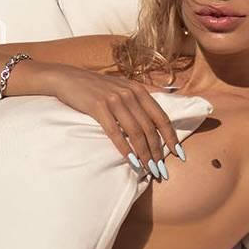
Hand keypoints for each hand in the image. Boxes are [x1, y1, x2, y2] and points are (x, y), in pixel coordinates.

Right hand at [44, 63, 185, 177]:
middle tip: (161, 170)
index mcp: (139, 90)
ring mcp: (114, 100)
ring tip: (149, 169)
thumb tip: (153, 124)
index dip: (171, 137)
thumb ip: (138, 102)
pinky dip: (124, 148)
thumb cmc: (96, 88)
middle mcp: (130, 94)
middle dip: (158, 151)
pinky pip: (115, 132)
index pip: (162, 117)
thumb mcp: (122, 89)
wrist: (69, 78)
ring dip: (144, 154)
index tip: (179, 154)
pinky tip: (131, 161)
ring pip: (135, 132)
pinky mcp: (98, 107)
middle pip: (150, 128)